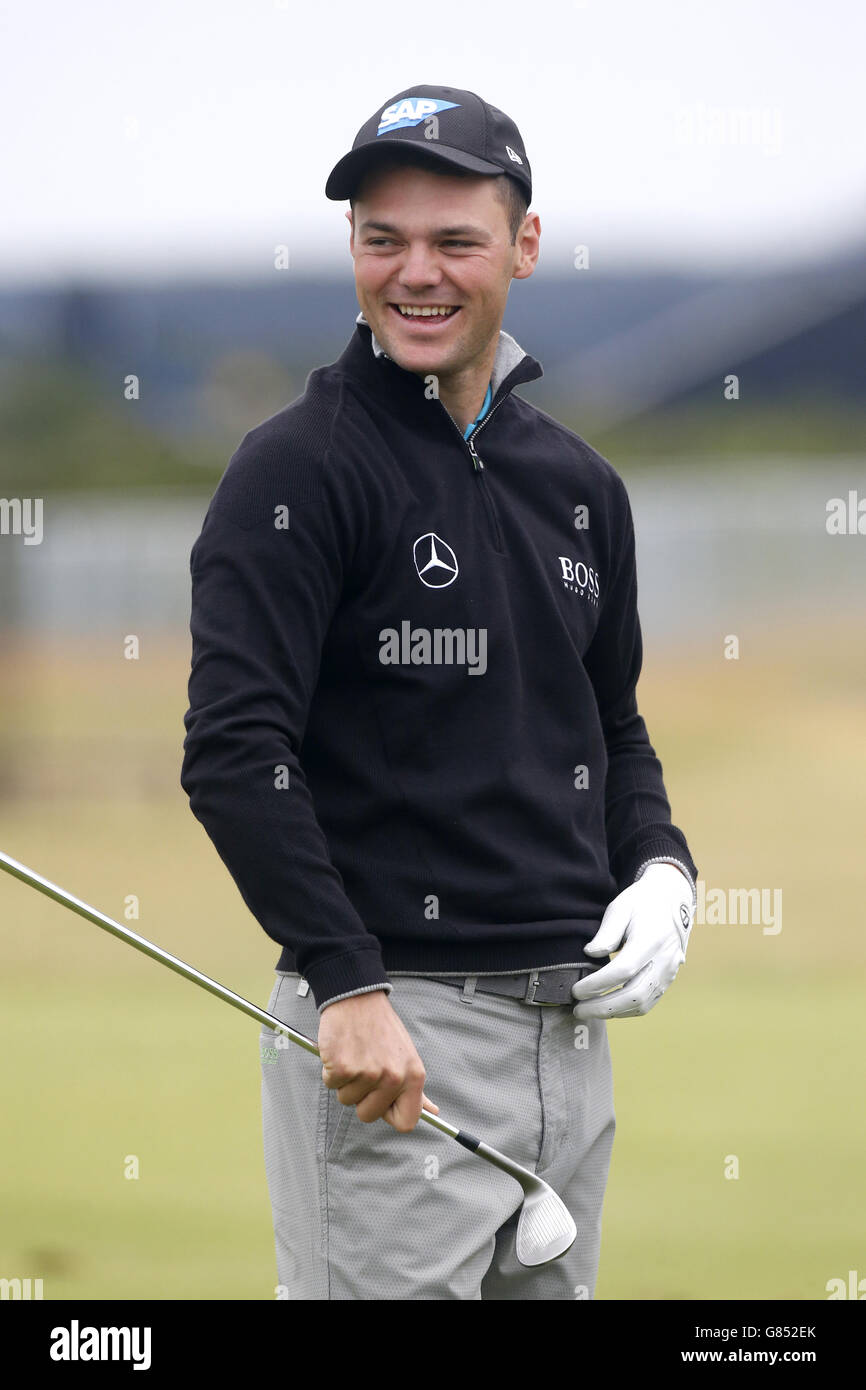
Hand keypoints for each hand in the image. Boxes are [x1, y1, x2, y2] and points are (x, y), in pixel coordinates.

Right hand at [318, 990, 438, 1131]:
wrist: (357, 997)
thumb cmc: (380, 1026)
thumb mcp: (406, 1056)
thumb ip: (414, 1087)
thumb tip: (431, 1111)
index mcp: (413, 1076)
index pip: (406, 1122)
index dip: (388, 1115)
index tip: (381, 1103)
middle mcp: (393, 1077)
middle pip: (368, 1115)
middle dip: (360, 1097)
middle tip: (363, 1069)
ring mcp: (368, 1073)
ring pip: (346, 1100)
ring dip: (345, 1082)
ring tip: (354, 1055)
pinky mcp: (343, 1067)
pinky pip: (330, 1084)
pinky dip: (331, 1070)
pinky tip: (341, 1050)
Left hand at [571, 863, 693, 1019]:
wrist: (673, 900)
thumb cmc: (643, 903)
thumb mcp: (621, 907)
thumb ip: (606, 932)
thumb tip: (590, 953)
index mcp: (652, 940)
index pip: (623, 971)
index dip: (598, 984)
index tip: (576, 990)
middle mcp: (664, 960)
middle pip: (634, 995)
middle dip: (603, 1007)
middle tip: (578, 1009)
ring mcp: (669, 972)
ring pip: (642, 1004)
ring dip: (613, 1012)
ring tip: (589, 1010)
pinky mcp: (668, 979)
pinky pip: (648, 1002)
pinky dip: (626, 1010)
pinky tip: (607, 1007)